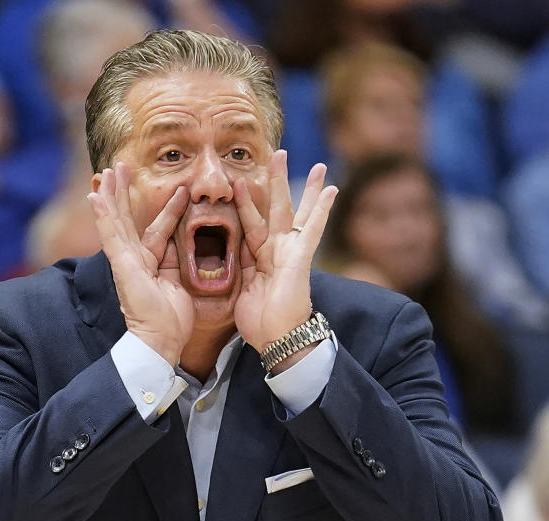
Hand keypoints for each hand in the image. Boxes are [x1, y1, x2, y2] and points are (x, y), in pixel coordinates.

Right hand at [87, 163, 192, 365]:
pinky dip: (102, 215)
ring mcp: (125, 261)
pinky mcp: (122, 266)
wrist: (162, 340)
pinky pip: (111, 236)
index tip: (178, 189)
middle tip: (120, 167)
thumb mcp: (183, 281)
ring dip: (110, 195)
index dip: (167, 209)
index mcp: (152, 262)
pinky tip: (94, 197)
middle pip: (128, 219)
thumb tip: (192, 239)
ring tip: (106, 172)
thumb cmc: (173, 318)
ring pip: (116, 221)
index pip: (158, 228)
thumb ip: (183, 258)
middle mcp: (135, 259)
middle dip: (124, 193)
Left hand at [233, 150, 337, 351]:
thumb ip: (234, 268)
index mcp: (259, 257)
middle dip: (275, 181)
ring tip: (315, 164)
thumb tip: (218, 257)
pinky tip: (331, 189)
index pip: (250, 222)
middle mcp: (276, 250)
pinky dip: (322, 209)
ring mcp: (290, 252)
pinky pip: (313, 228)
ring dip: (302, 186)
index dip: (245, 201)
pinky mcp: (301, 257)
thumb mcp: (238, 289)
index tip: (240, 180)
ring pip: (295, 211)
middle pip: (275, 208)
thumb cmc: (258, 322)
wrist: (277, 340)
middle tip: (277, 153)